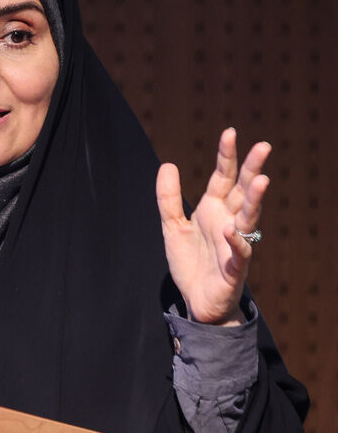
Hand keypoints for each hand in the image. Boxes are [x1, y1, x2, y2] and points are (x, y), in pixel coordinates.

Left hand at [156, 127, 269, 324]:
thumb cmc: (191, 263)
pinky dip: (237, 241)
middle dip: (252, 169)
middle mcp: (229, 221)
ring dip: (255, 199)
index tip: (230, 132)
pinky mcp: (234, 268)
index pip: (223, 177)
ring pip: (249, 217)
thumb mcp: (172, 226)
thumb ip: (169, 198)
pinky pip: (240, 252)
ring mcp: (235, 243)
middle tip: (263, 146)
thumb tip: (168, 164)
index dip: (227, 156)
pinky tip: (232, 229)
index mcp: (214, 209)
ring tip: (261, 180)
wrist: (197, 301)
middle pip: (243, 191)